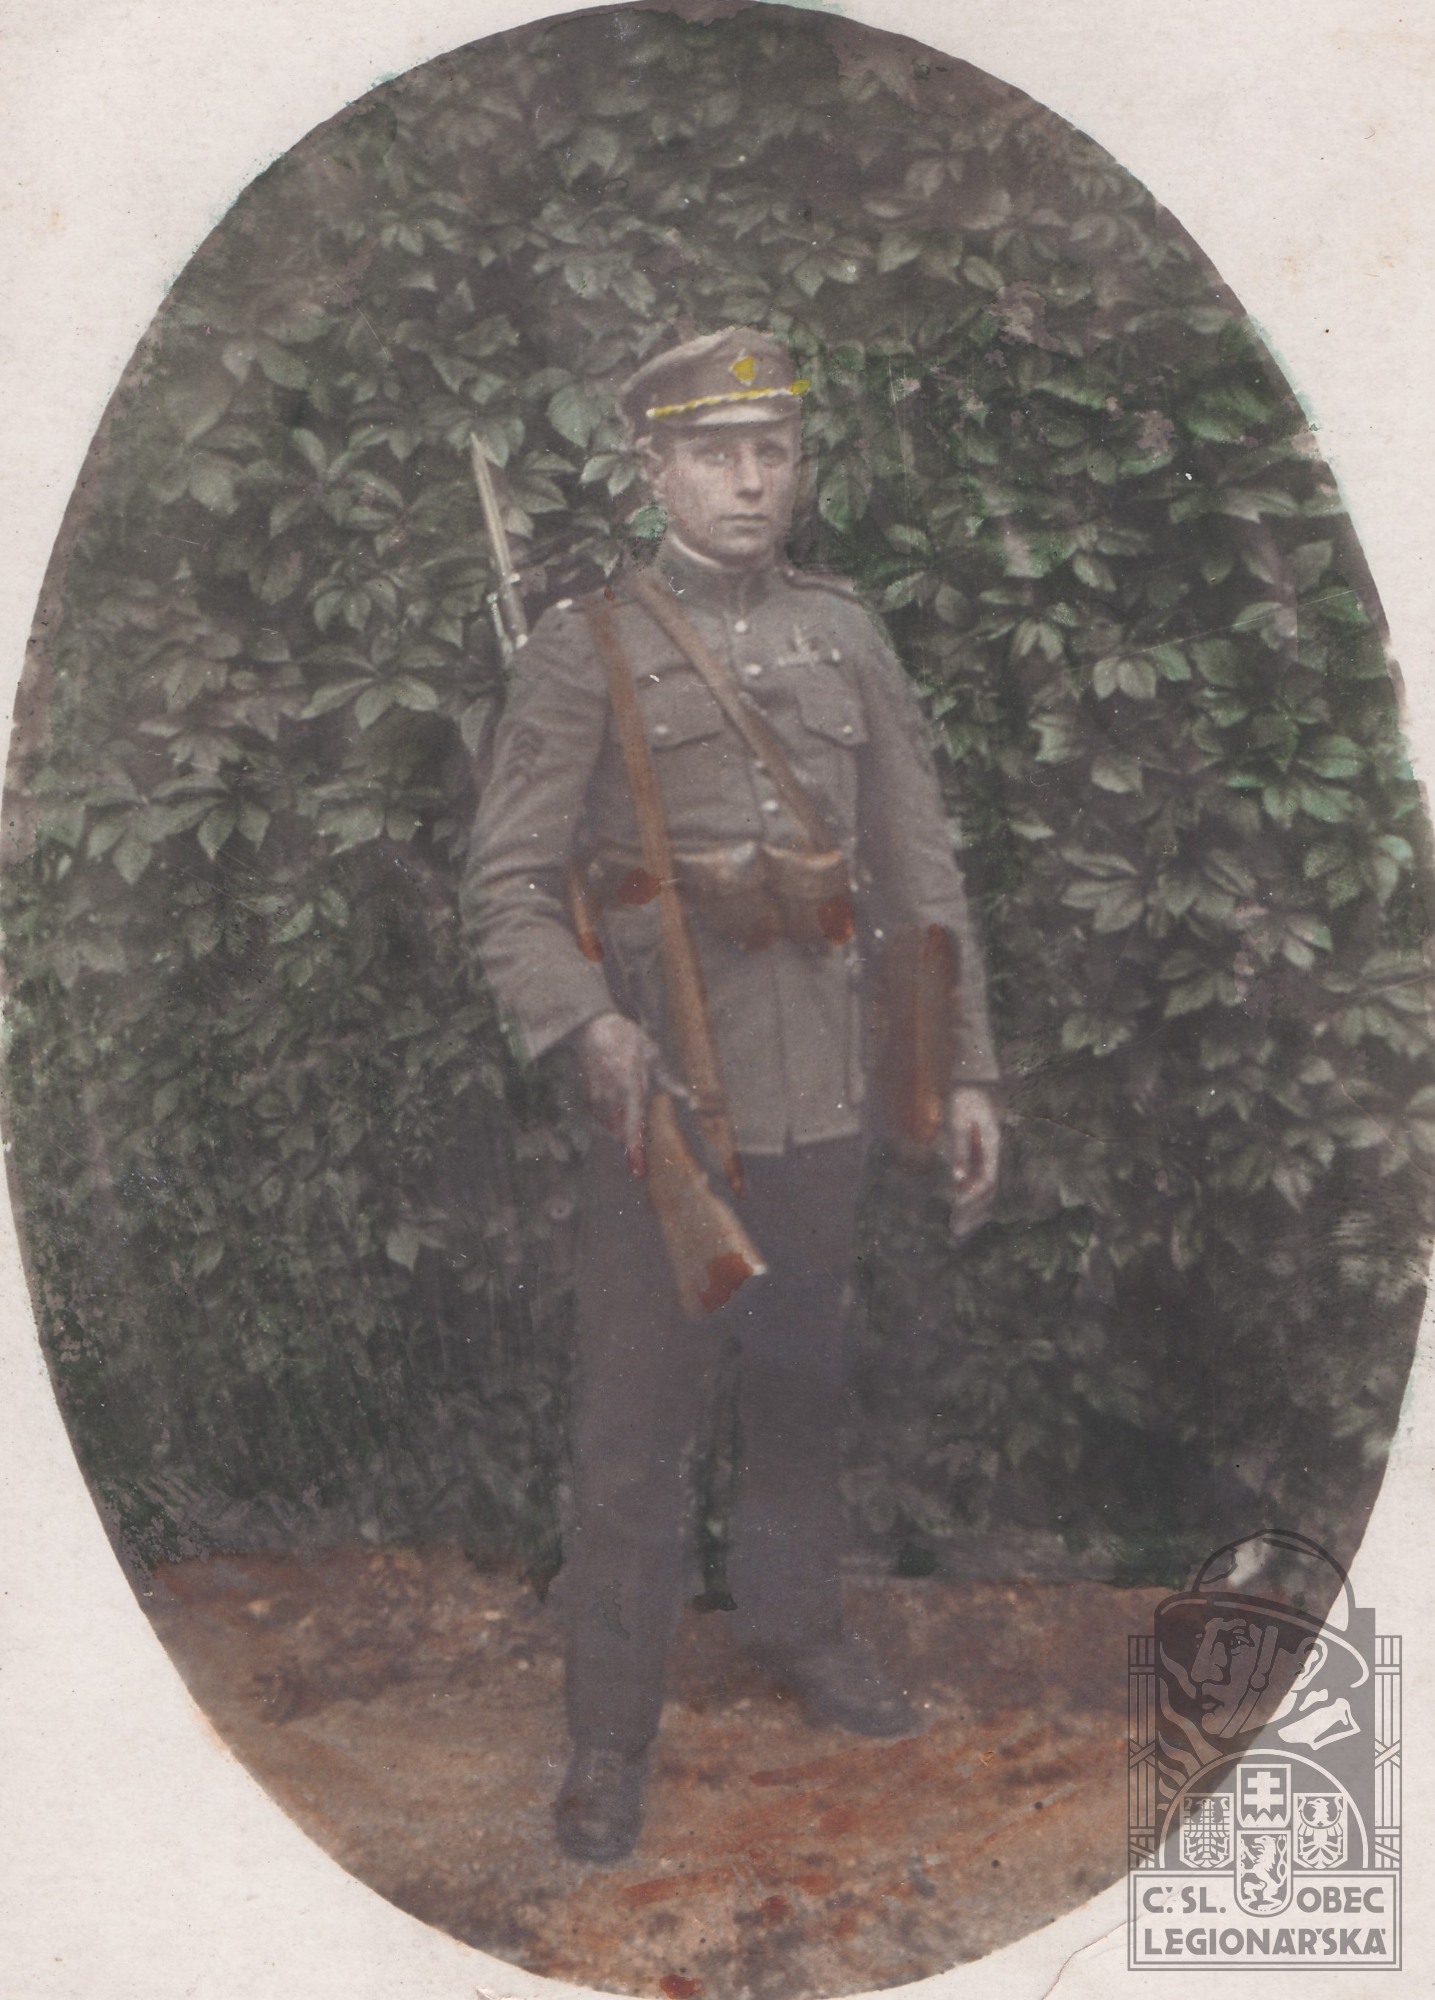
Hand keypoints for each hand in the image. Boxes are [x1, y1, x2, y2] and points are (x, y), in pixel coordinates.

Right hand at [578, 1012, 657, 1178]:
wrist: (593, 1025)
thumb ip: (667, 1080)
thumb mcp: (652, 1054)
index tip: (637, 1170)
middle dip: (631, 1143)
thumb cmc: (626, 1038)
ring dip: (621, 1129)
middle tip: (639, 1156)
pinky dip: (610, 1117)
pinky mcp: (588, 1094)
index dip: (635, 1149)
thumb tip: (687, 1098)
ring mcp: (598, 1095)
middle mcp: (613, 1095)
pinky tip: (616, 1110)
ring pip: (611, 1124)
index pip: (634, 1124)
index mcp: (631, 1086)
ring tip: (630, 1123)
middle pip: (622, 1130)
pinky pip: (601, 1115)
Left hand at [940, 1085, 1000, 1232]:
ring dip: (974, 1205)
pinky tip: (959, 1201)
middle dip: (975, 1211)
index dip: (974, 1199)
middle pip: (989, 1188)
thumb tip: (958, 1179)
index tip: (958, 1213)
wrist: (972, 1073)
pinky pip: (981, 1175)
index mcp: (992, 1143)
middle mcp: (994, 1149)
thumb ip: (960, 1146)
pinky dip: (970, 1192)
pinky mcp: (983, 1148)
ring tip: (958, 1226)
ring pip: (987, 1184)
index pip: (987, 1180)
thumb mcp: (957, 1117)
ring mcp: (990, 1149)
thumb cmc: (962, 1091)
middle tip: (957, 1233)